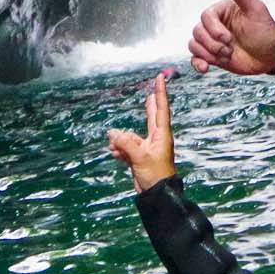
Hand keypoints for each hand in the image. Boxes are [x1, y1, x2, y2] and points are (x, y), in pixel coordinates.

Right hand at [107, 71, 178, 191]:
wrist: (156, 195)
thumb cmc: (155, 175)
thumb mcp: (140, 157)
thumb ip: (126, 143)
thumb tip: (112, 133)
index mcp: (162, 134)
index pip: (161, 108)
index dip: (160, 92)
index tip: (160, 78)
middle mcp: (156, 139)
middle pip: (152, 117)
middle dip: (150, 106)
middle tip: (151, 93)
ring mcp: (148, 148)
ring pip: (133, 137)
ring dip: (122, 139)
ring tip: (113, 146)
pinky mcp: (140, 158)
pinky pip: (128, 149)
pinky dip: (120, 150)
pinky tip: (114, 152)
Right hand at [188, 0, 274, 74]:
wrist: (271, 56)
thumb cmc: (266, 31)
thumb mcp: (256, 10)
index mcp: (223, 11)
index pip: (206, 16)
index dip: (214, 29)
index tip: (228, 38)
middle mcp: (215, 25)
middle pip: (197, 31)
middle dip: (212, 44)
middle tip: (230, 49)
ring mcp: (212, 41)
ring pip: (194, 44)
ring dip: (208, 53)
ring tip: (227, 56)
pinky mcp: (212, 56)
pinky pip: (195, 58)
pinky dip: (197, 63)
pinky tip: (206, 68)